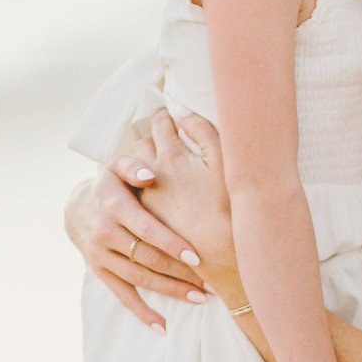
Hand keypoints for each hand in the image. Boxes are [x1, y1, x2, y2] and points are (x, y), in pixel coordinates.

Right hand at [65, 166, 205, 334]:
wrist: (76, 207)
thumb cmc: (110, 183)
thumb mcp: (116, 165)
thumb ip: (134, 166)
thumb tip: (150, 174)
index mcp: (113, 207)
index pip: (145, 229)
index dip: (171, 243)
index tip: (197, 256)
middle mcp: (104, 234)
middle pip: (147, 258)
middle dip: (180, 272)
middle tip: (210, 281)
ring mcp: (101, 257)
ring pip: (139, 279)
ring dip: (170, 291)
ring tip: (200, 298)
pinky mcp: (100, 273)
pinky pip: (122, 296)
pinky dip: (142, 313)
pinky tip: (163, 327)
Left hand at [140, 110, 236, 283]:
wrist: (218, 252)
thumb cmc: (227, 205)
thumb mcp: (221, 160)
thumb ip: (201, 129)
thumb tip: (181, 108)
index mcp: (172, 156)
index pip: (161, 124)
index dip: (166, 117)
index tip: (170, 116)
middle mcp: (151, 174)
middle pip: (142, 144)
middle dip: (151, 137)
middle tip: (160, 136)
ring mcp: (145, 197)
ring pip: (134, 171)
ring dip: (142, 162)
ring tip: (155, 163)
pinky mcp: (146, 219)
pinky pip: (137, 193)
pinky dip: (143, 186)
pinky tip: (155, 191)